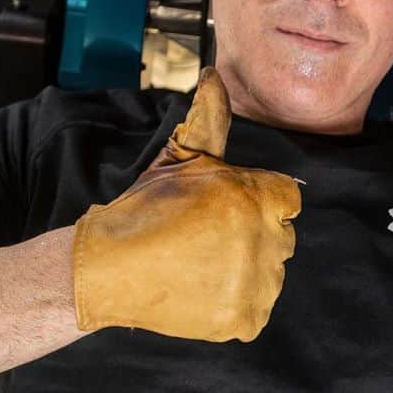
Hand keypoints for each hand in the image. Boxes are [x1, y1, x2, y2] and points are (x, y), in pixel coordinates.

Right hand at [72, 68, 301, 340]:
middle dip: (252, 237)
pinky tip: (200, 293)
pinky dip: (233, 307)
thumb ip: (210, 118)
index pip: (286, 199)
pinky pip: (255, 311)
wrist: (107, 268)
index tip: (223, 213)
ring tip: (199, 267)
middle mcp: (264, 239)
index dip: (255, 203)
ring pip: (270, 275)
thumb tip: (214, 72)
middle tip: (204, 241)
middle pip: (281, 237)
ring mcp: (257, 283)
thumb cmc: (144, 209)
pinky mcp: (245, 319)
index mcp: (254, 196)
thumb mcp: (180, 158)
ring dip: (246, 272)